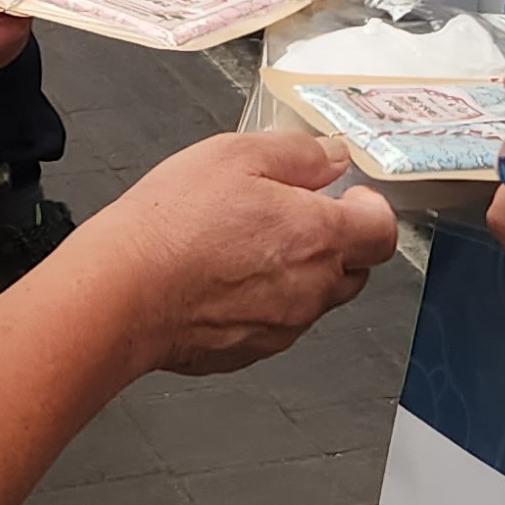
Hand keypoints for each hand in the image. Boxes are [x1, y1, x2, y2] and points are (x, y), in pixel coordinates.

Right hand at [89, 130, 398, 372]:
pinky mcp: (250, 351)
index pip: (383, 231)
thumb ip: (298, 154)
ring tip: (242, 245)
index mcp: (319, 237)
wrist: (122, 294)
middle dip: (334, 241)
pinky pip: (273, 323)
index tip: (346, 196)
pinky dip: (260, 302)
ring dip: (295, 273)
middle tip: (289, 215)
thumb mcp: (236, 155)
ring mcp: (282, 327)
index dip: (369, 209)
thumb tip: (331, 157)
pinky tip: (221, 278)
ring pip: (312, 298)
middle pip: (354, 268)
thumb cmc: (172, 227)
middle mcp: (311, 289)